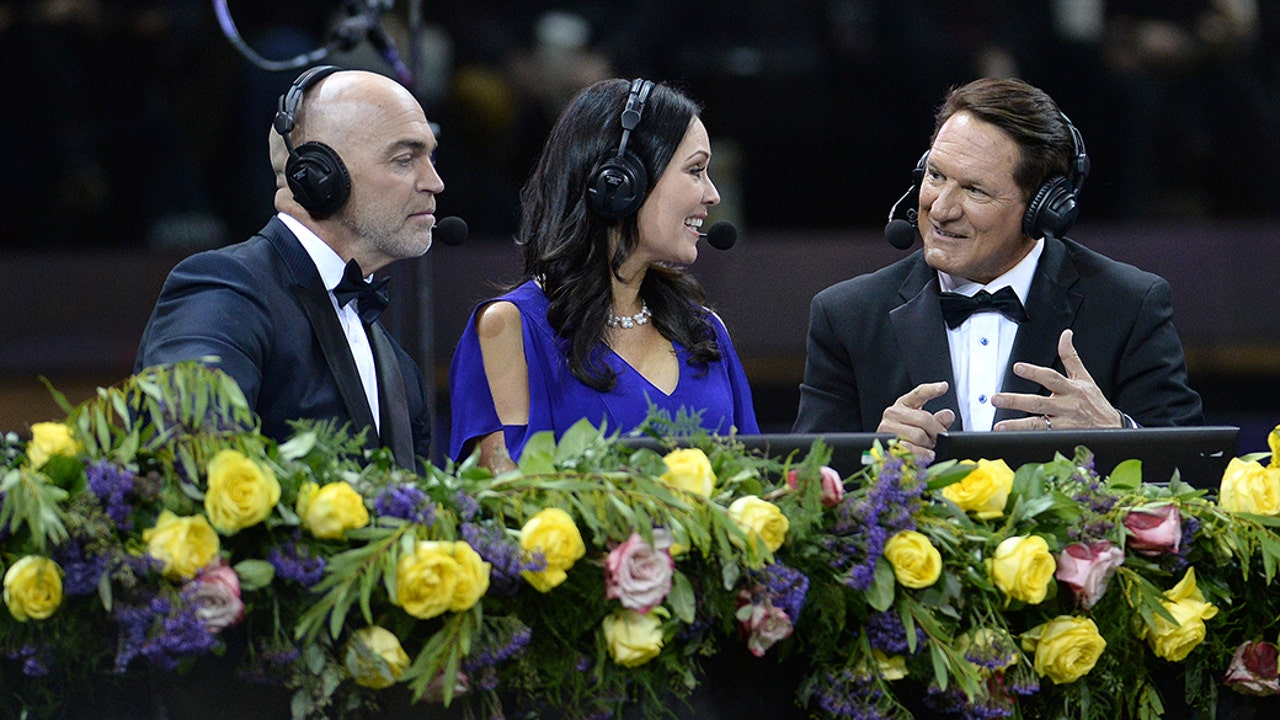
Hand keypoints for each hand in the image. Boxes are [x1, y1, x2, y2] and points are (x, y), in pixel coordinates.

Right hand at [877, 381, 954, 459]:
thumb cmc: (906, 435)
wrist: (885, 450)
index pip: (919, 393)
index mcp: (904, 404)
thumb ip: (937, 420)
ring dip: (928, 444)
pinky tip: (926, 454)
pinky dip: (922, 453)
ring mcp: (887, 427)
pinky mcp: (885, 443)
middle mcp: (893, 413)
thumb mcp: (922, 425)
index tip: (944, 387)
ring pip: (918, 436)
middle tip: (938, 438)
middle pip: (924, 419)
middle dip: (936, 431)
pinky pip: (910, 448)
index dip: (932, 390)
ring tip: (928, 447)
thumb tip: (948, 415)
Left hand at [991, 329, 1122, 430]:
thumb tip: (1065, 335)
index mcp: (1071, 389)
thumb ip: (1071, 357)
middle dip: (1016, 401)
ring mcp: (1064, 424)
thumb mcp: (1086, 378)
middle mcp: (1066, 406)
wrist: (1112, 429)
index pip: (1051, 378)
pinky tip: (1013, 440)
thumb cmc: (1095, 403)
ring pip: (1038, 425)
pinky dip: (1028, 439)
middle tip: (996, 399)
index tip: (1017, 367)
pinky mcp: (1062, 438)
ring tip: (999, 426)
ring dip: (1017, 425)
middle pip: (1039, 403)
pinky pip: (1043, 438)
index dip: (1034, 372)